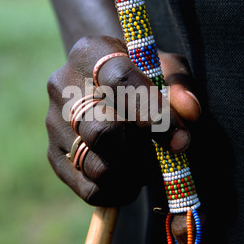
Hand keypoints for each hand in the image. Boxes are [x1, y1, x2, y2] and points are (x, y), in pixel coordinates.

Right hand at [46, 36, 200, 206]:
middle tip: (161, 150)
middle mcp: (63, 86)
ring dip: (133, 172)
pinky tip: (131, 176)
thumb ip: (179, 84)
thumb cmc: (139, 74)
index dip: (152, 112)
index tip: (179, 135)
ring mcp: (53, 123)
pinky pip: (89, 188)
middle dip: (142, 149)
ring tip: (146, 160)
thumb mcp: (163, 66)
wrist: (101, 82)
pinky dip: (118, 190)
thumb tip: (191, 113)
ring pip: (97, 166)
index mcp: (90, 52)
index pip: (119, 82)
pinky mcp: (54, 155)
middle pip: (103, 131)